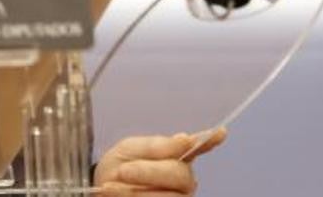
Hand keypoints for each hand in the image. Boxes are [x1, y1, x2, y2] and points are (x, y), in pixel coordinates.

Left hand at [93, 127, 226, 195]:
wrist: (101, 188)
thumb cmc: (118, 167)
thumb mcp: (130, 150)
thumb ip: (155, 147)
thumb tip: (185, 139)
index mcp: (176, 157)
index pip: (198, 148)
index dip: (209, 141)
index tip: (220, 132)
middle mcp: (183, 180)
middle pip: (181, 175)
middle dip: (149, 172)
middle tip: (123, 171)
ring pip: (170, 196)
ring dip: (136, 190)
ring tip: (111, 185)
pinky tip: (114, 192)